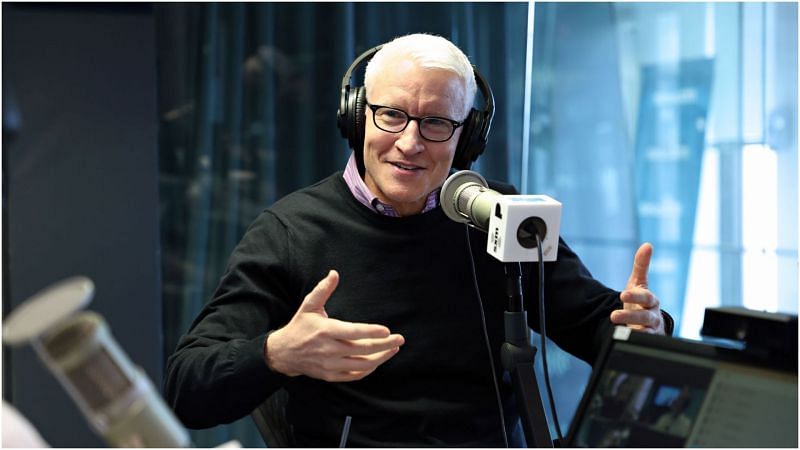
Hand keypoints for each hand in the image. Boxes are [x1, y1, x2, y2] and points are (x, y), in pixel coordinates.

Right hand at [265, 270, 404, 381]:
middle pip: (362, 350)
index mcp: (325, 331)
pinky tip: (378, 361)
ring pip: (361, 365)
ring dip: (380, 358)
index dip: (371, 332)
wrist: (284, 353)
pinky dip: (368, 370)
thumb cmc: (300, 326)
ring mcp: (330, 365)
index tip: (387, 331)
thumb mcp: (309, 306)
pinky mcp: (330, 375)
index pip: (353, 332)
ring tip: (393, 349)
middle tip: (399, 339)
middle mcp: (329, 349)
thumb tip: (334, 273)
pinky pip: (354, 375)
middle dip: (384, 345)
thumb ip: (323, 290)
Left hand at [610, 243, 665, 333]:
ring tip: (616, 328)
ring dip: (631, 330)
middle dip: (629, 315)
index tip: (622, 294)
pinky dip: (634, 341)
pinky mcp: (646, 341)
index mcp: (651, 300)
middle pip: (645, 316)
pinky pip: (642, 343)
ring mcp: (651, 330)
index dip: (636, 296)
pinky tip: (622, 341)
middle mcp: (653, 315)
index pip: (646, 297)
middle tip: (613, 316)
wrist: (646, 323)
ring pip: (644, 331)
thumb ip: (641, 265)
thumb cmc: (640, 300)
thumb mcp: (638, 283)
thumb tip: (647, 245)